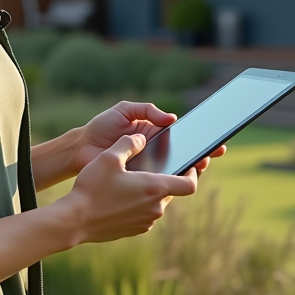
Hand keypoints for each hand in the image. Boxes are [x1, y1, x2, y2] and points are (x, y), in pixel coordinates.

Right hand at [62, 133, 198, 243]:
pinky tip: (124, 195)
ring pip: (158, 203)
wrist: (75, 220)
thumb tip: (141, 138)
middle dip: (168, 179)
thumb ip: (129, 144)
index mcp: (155, 188)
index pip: (190, 184)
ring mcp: (146, 222)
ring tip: (135, 180)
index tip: (191, 165)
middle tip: (157, 167)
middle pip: (173, 192)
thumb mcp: (109, 158)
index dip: (194, 173)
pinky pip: (145, 214)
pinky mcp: (135, 230)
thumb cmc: (92, 188)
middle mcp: (155, 208)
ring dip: (152, 192)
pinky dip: (141, 204)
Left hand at [72, 100, 225, 177]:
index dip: (198, 140)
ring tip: (199, 165)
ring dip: (187, 171)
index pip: (181, 138)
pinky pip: (154, 185)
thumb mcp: (124, 110)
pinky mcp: (136, 183)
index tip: (214, 140)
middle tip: (212, 154)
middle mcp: (153, 153)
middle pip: (182, 157)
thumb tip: (172, 118)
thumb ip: (146, 110)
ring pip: (171, 172)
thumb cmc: (101, 127)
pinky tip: (177, 179)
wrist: (80, 148)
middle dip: (200, 156)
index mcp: (153, 135)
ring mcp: (146, 170)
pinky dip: (166, 184)